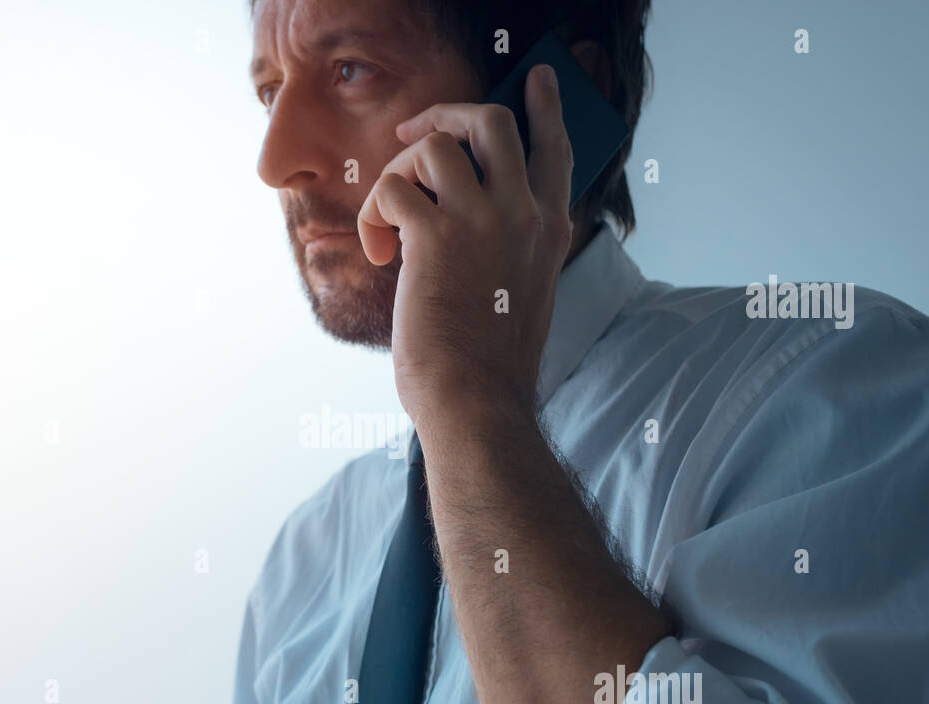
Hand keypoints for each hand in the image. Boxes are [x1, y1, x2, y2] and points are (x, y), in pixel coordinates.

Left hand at [357, 64, 574, 428]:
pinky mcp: (434, 236)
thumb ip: (513, 249)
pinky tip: (377, 251)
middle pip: (491, 121)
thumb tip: (473, 222)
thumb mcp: (524, 295)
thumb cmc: (490, 364)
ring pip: (435, 145)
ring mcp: (482, 220)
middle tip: (410, 136)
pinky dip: (372, 215)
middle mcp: (522, 214)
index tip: (535, 77)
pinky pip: (391, 188)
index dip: (543, 107)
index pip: (555, 149)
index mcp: (548, 230)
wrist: (475, 400)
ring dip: (399, 172)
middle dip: (444, 116)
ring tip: (389, 219)